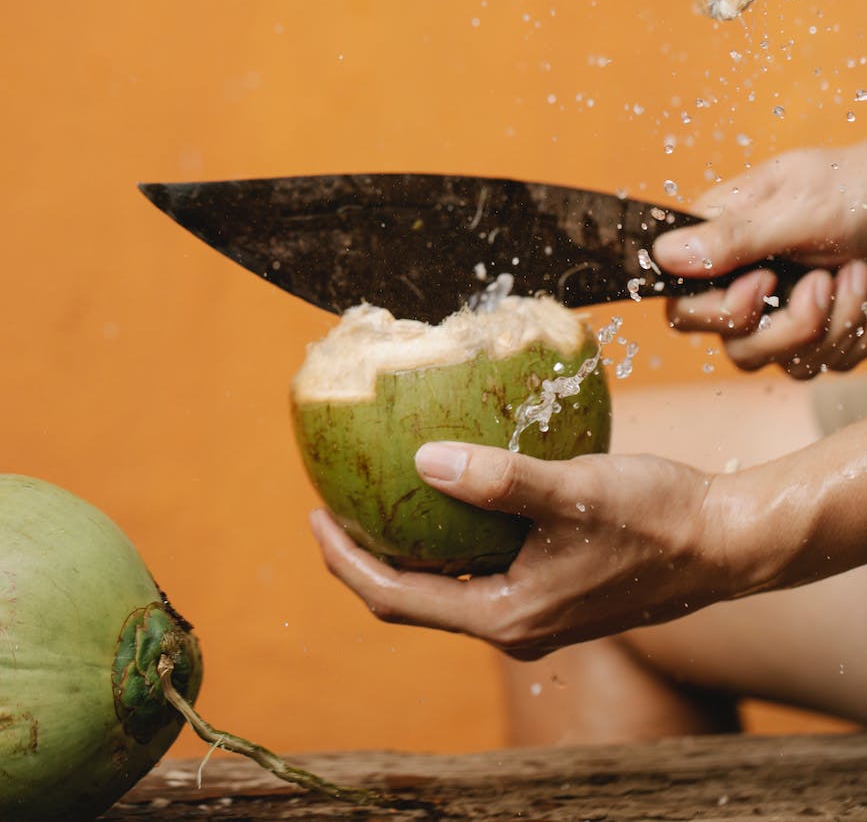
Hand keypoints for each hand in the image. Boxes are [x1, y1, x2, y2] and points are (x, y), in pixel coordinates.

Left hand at [310, 442, 733, 659]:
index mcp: (506, 616)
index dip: (345, 561)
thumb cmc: (652, 517)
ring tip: (382, 495)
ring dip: (410, 547)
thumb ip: (497, 480)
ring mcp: (537, 610)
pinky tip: (457, 491)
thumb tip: (422, 461)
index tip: (313, 514)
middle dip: (366, 555)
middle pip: (414, 599)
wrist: (723, 544)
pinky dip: (454, 538)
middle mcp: (515, 624)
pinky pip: (483, 569)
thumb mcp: (570, 491)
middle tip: (335, 503)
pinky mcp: (557, 590)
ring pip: (449, 585)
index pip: (396, 598)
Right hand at [653, 145, 866, 376]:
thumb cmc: (857, 186)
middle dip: (788, 328)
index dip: (720, 311)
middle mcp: (745, 280)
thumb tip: (662, 254)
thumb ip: (732, 236)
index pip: (683, 307)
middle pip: (735, 346)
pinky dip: (853, 334)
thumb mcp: (797, 204)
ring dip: (832, 326)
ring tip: (855, 275)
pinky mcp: (821, 331)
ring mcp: (783, 309)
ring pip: (784, 362)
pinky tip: (864, 291)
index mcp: (722, 241)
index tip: (764, 281)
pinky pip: (825, 363)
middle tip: (822, 284)